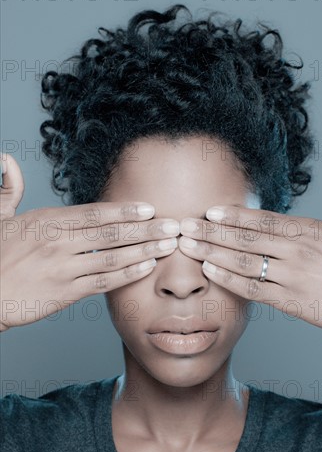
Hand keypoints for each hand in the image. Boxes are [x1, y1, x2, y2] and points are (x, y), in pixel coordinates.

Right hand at [0, 154, 178, 330]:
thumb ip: (9, 188)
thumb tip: (7, 158)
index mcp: (47, 221)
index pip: (94, 213)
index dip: (125, 211)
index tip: (150, 208)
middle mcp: (58, 243)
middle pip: (111, 233)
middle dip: (146, 229)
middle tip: (174, 225)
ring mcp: (63, 269)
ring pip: (112, 257)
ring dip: (144, 250)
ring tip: (168, 245)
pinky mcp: (65, 293)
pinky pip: (103, 282)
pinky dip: (127, 274)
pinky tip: (147, 268)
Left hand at [178, 172, 321, 351]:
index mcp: (311, 230)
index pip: (265, 219)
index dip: (235, 215)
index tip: (211, 211)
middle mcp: (298, 249)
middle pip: (247, 237)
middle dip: (212, 231)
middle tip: (185, 226)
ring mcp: (293, 275)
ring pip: (244, 260)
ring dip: (212, 252)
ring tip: (188, 246)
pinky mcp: (290, 300)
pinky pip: (252, 288)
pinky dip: (229, 279)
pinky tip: (210, 271)